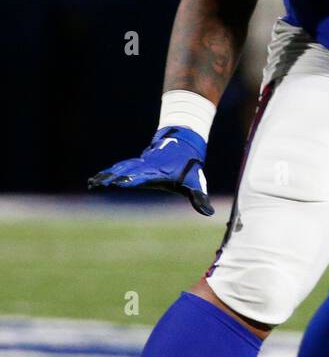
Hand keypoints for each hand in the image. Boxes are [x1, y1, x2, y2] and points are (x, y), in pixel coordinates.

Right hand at [87, 126, 213, 215]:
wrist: (184, 144)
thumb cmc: (189, 167)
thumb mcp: (196, 182)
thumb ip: (199, 198)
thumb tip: (208, 213)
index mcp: (159, 172)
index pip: (143, 176)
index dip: (131, 178)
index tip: (119, 181)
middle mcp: (146, 166)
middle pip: (126, 171)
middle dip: (112, 177)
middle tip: (98, 183)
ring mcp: (140, 163)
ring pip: (120, 167)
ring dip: (106, 175)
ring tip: (92, 182)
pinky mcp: (136, 163)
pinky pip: (120, 166)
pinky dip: (108, 171)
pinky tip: (97, 179)